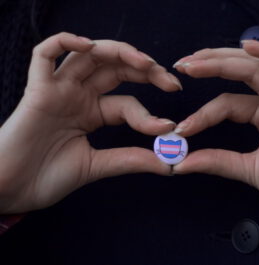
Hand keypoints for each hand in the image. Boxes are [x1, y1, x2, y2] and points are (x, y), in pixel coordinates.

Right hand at [0, 32, 180, 213]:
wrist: (10, 191)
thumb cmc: (48, 178)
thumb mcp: (97, 166)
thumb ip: (130, 160)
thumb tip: (168, 163)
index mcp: (92, 113)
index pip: (128, 103)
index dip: (150, 113)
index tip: (170, 127)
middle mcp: (77, 97)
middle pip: (115, 69)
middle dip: (145, 70)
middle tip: (170, 80)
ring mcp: (57, 90)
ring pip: (88, 56)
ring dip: (119, 52)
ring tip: (145, 62)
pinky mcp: (36, 90)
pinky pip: (44, 55)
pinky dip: (64, 43)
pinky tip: (89, 46)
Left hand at [173, 41, 258, 211]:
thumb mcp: (247, 169)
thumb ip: (216, 161)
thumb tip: (178, 163)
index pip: (226, 104)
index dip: (202, 113)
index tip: (181, 129)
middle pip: (240, 73)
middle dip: (210, 65)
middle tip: (182, 65)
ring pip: (258, 68)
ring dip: (227, 60)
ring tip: (197, 60)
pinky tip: (249, 47)